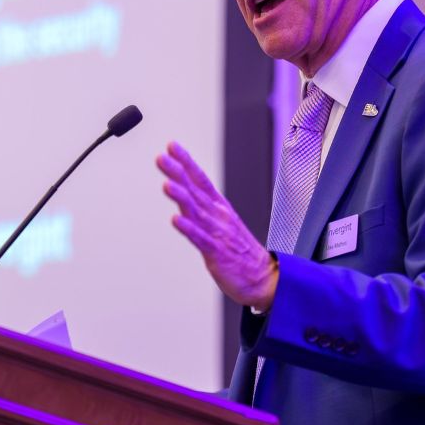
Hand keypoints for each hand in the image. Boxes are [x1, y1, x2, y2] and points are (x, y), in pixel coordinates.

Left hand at [156, 141, 277, 310]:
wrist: (263, 278)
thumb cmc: (239, 251)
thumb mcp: (221, 222)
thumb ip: (202, 207)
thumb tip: (183, 191)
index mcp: (220, 208)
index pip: (201, 179)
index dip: (186, 162)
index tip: (172, 147)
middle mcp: (218, 216)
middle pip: (195, 190)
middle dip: (178, 173)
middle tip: (162, 158)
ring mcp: (218, 233)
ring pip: (197, 212)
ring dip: (181, 197)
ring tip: (167, 184)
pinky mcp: (217, 253)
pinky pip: (200, 239)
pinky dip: (189, 229)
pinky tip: (177, 220)